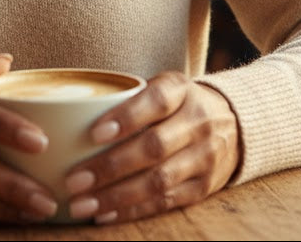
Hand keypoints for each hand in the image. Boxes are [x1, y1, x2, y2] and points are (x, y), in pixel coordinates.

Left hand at [63, 72, 240, 223]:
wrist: (233, 122)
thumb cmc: (177, 102)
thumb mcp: (162, 85)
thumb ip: (127, 97)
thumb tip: (67, 115)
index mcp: (181, 90)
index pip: (155, 101)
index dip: (125, 117)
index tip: (93, 134)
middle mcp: (197, 122)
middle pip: (153, 147)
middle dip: (111, 167)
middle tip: (74, 180)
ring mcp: (204, 157)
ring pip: (159, 181)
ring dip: (117, 196)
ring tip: (82, 204)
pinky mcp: (205, 187)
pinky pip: (166, 202)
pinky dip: (134, 210)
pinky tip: (106, 214)